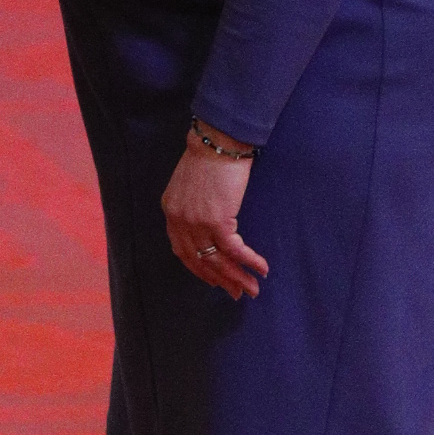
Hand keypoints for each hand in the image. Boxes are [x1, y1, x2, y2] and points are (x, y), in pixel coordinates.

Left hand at [161, 136, 266, 297]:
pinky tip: (261, 269)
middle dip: (220, 280)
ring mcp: (196, 222)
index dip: (199, 269)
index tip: (213, 280)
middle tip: (236, 293)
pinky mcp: (217, 220)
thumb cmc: (209, 156)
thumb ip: (192, 206)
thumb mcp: (190, 184)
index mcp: (171, 212)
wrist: (218, 140)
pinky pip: (234, 249)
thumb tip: (209, 221)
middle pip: (199, 261)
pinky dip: (249, 261)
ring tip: (252, 290)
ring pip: (217, 260)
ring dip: (237, 278)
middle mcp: (180, 221)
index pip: (181, 250)